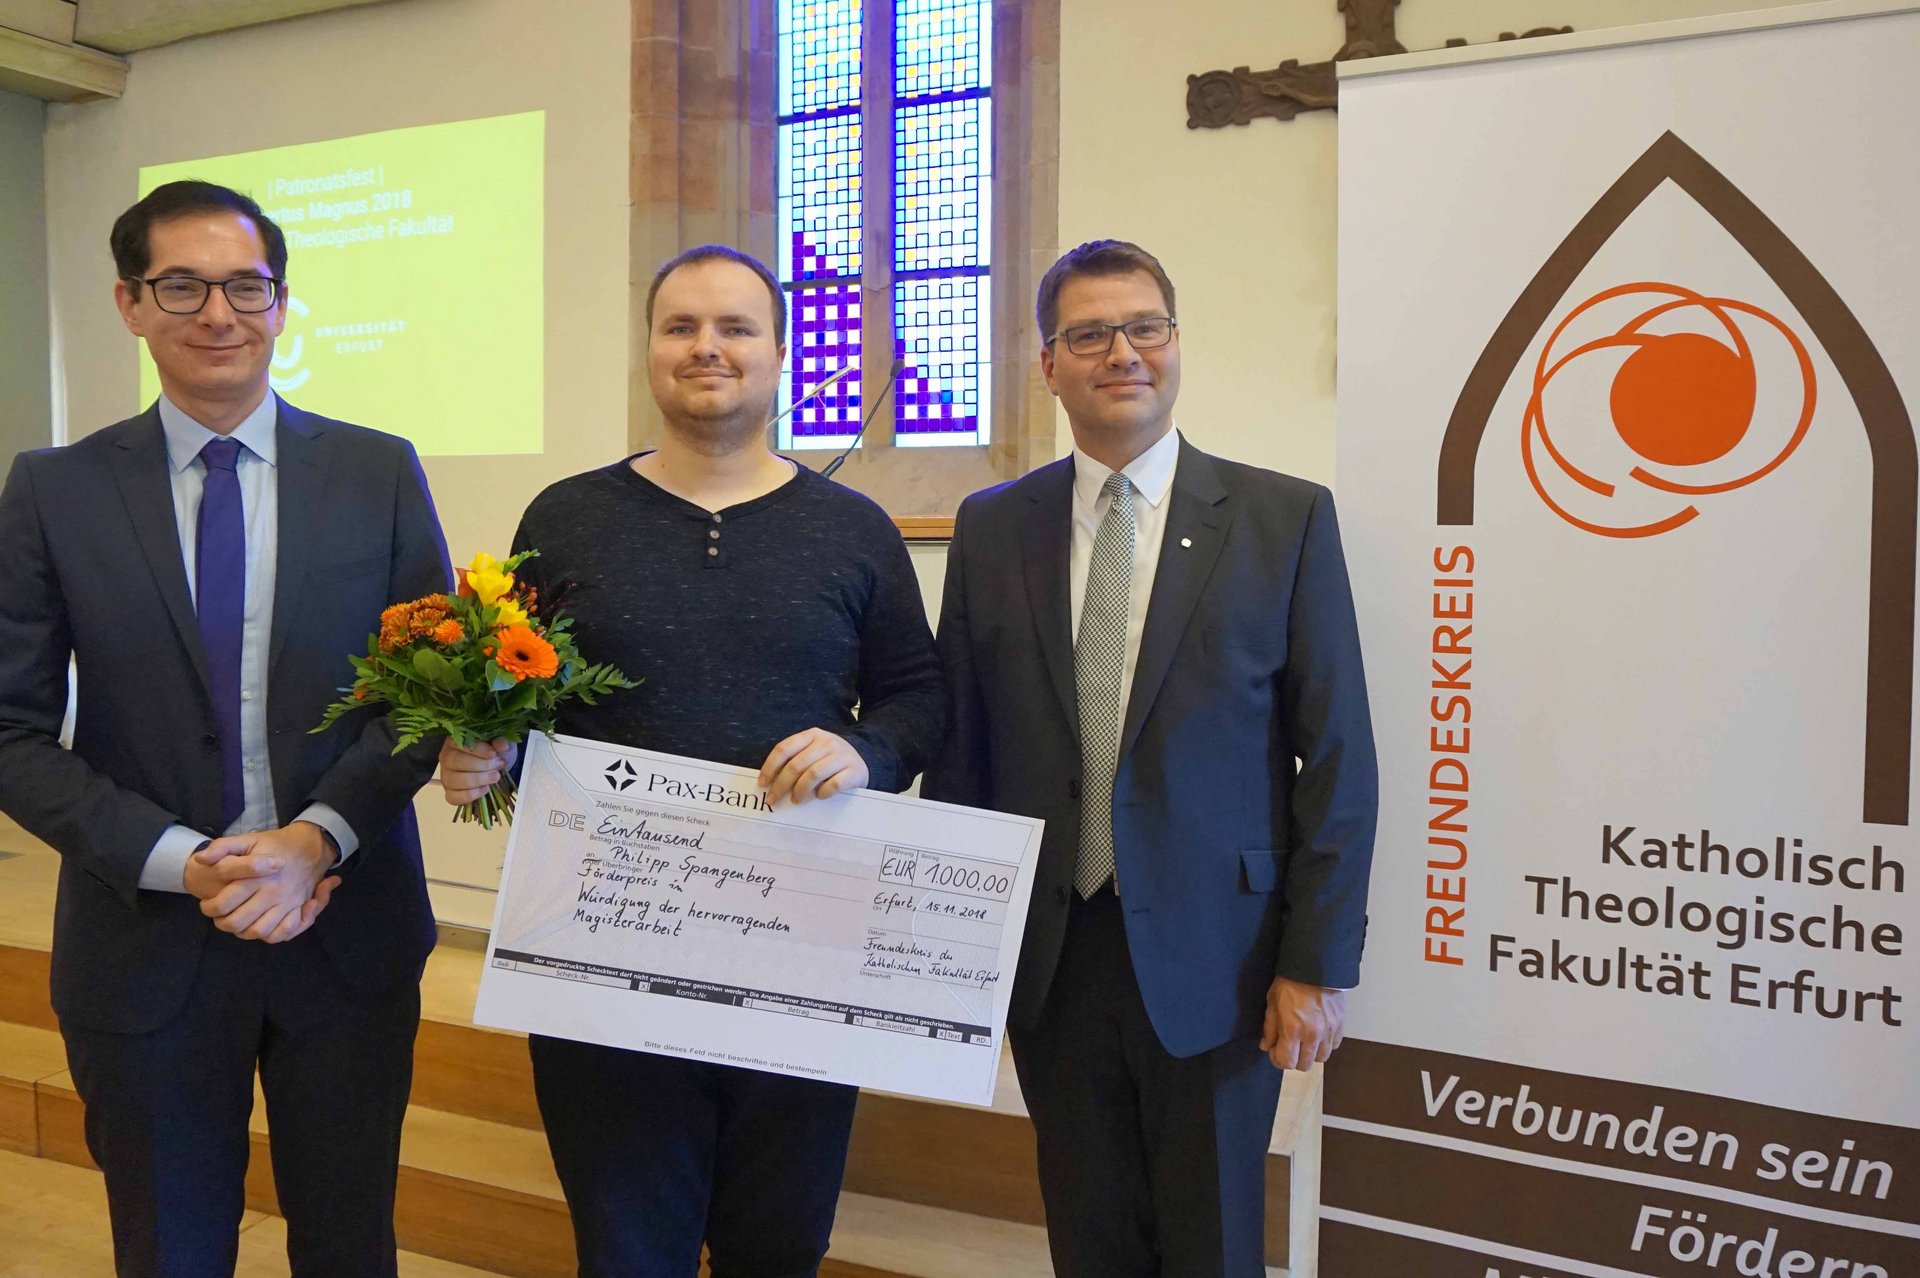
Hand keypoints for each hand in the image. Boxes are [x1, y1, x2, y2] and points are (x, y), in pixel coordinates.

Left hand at [191, 823, 339, 942]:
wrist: (311, 846)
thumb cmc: (275, 844)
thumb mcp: (247, 839)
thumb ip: (222, 847)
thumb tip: (200, 859)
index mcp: (255, 878)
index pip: (223, 904)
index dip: (209, 908)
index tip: (207, 904)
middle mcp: (271, 894)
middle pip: (238, 923)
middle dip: (222, 923)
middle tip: (220, 916)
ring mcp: (286, 904)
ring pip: (258, 932)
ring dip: (243, 932)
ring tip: (238, 922)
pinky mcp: (298, 910)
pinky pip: (282, 934)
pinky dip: (269, 936)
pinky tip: (260, 927)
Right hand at [440, 737, 516, 804]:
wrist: (493, 769)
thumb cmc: (492, 753)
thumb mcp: (497, 744)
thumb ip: (499, 742)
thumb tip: (503, 745)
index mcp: (454, 742)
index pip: (460, 744)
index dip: (478, 750)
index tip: (493, 754)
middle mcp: (446, 758)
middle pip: (456, 761)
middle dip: (480, 765)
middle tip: (497, 767)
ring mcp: (446, 776)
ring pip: (454, 780)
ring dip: (478, 780)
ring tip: (495, 777)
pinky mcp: (449, 793)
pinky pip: (453, 797)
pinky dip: (470, 795)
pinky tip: (485, 789)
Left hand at [758, 728, 868, 805]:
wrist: (862, 759)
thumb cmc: (829, 760)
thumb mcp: (812, 752)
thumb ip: (794, 760)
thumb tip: (770, 782)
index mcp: (812, 735)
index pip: (784, 748)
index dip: (770, 767)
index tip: (763, 784)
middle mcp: (827, 742)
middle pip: (796, 764)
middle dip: (781, 784)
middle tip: (774, 799)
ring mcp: (842, 755)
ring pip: (813, 774)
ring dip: (800, 790)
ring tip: (795, 799)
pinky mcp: (854, 770)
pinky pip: (834, 784)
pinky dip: (823, 793)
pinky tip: (819, 796)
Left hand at [1260, 977, 1347, 1070]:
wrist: (1316, 966)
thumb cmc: (1290, 982)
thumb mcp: (1272, 1002)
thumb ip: (1269, 1028)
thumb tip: (1266, 1046)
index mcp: (1293, 1029)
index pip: (1286, 1062)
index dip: (1277, 1059)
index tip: (1275, 1049)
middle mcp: (1313, 1035)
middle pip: (1304, 1066)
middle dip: (1294, 1059)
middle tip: (1289, 1046)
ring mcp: (1329, 1031)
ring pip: (1321, 1058)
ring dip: (1310, 1053)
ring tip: (1304, 1040)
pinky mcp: (1341, 1025)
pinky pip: (1334, 1046)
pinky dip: (1325, 1044)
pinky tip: (1318, 1033)